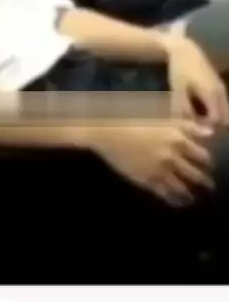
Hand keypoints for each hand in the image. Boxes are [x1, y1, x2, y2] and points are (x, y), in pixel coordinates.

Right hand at [94, 120, 214, 205]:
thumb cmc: (131, 115)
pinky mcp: (148, 180)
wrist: (106, 129)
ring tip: (192, 195)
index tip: (206, 162)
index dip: (207, 159)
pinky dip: (176, 199)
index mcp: (176, 135)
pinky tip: (178, 200)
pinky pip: (167, 194)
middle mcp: (172, 153)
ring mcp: (160, 168)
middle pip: (197, 172)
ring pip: (184, 186)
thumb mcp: (161, 115)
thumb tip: (209, 133)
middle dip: (203, 178)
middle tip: (204, 181)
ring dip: (191, 192)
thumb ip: (186, 125)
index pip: (202, 153)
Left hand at [166, 36, 228, 125]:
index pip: (215, 120)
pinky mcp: (218, 83)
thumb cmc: (179, 69)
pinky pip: (222, 102)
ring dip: (215, 116)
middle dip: (212, 123)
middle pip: (224, 117)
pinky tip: (201, 106)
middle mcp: (220, 91)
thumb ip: (183, 108)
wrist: (184, 49)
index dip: (204, 125)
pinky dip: (216, 108)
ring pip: (224, 109)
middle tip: (196, 122)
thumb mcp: (177, 89)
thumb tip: (188, 124)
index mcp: (211, 94)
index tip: (191, 123)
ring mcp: (221, 87)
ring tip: (198, 115)